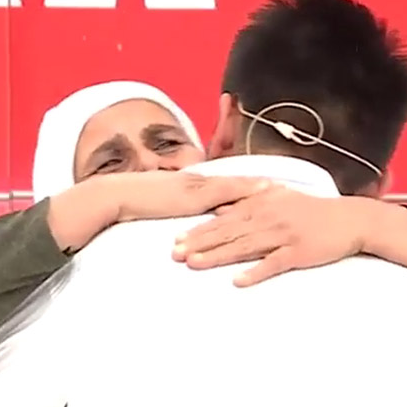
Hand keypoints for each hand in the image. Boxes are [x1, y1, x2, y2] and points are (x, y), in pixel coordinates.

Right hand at [106, 171, 270, 221]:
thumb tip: (195, 225)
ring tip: (281, 190)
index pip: (228, 185)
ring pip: (236, 184)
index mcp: (195, 184)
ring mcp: (199, 185)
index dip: (250, 186)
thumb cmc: (139, 204)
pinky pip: (225, 191)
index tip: (270, 187)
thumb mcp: (165, 207)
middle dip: (261, 185)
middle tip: (285, 187)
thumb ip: (182, 212)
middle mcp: (201, 181)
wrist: (121, 196)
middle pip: (238, 183)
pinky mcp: (194, 194)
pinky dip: (245, 190)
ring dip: (259, 187)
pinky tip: (262, 193)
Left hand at [173, 188, 374, 286]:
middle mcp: (269, 216)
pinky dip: (256, 272)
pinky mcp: (299, 251)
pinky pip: (273, 263)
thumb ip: (250, 202)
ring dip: (219, 255)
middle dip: (200, 243)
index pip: (224, 218)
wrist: (349, 218)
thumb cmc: (313, 210)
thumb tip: (222, 207)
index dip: (199, 230)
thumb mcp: (280, 199)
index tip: (177, 239)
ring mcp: (283, 234)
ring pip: (245, 246)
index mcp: (262, 204)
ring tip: (195, 265)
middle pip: (228, 232)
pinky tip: (238, 281)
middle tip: (175, 254)